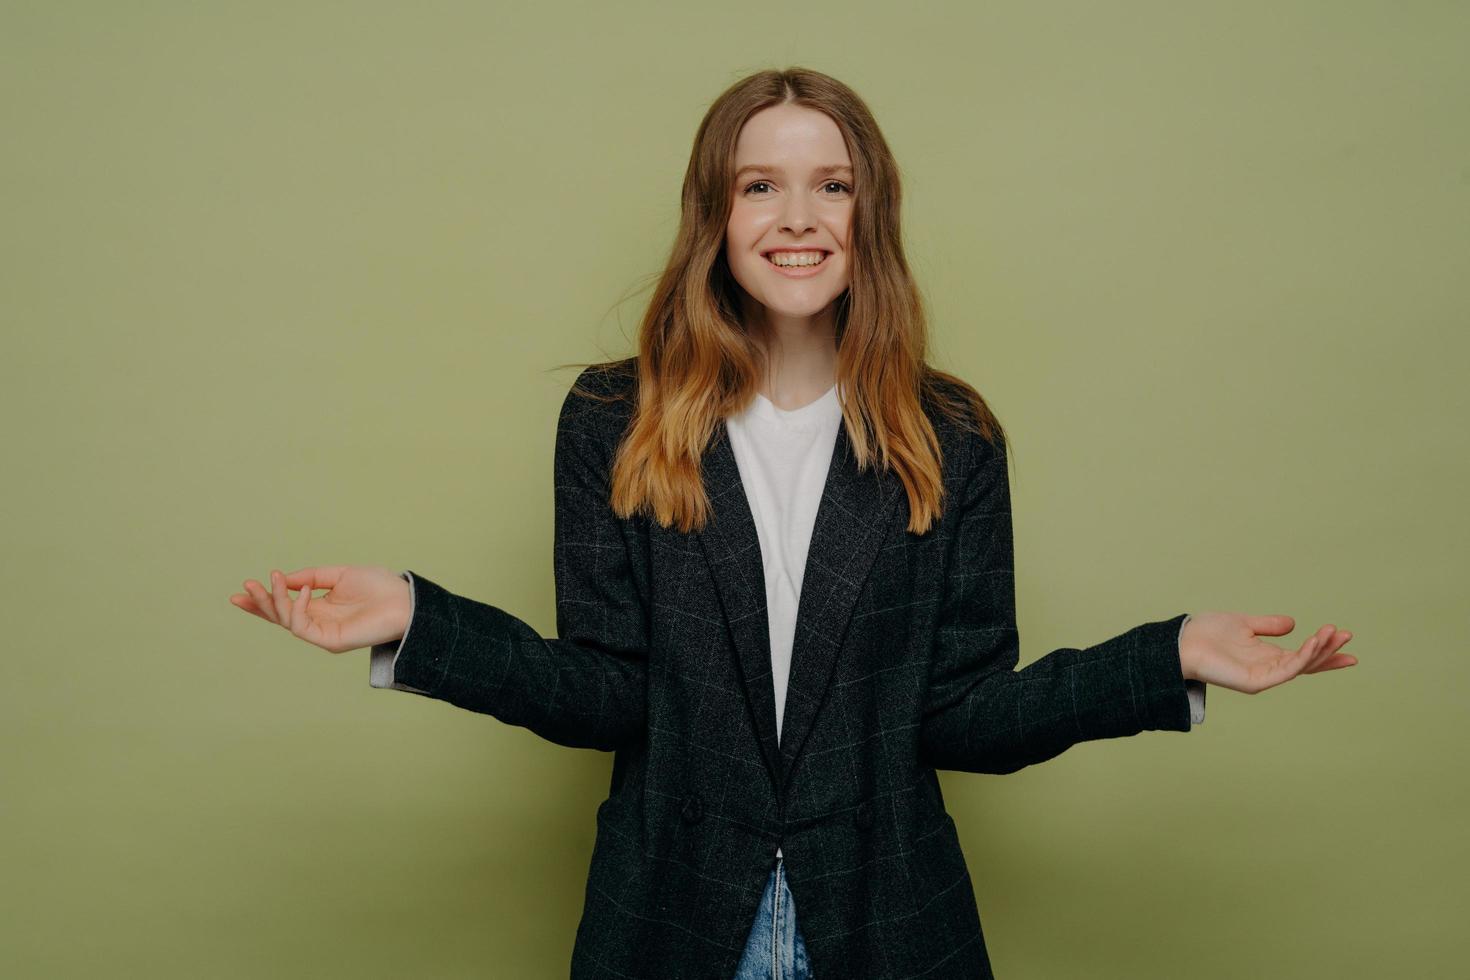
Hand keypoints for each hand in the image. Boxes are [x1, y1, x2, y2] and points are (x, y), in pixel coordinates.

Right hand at [228, 565, 411, 653]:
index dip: (263, 599)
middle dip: (260, 602)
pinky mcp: (331, 641)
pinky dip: (297, 609)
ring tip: (272, 581)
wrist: (405, 601)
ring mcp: (323, 633)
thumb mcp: (339, 575)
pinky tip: (301, 593)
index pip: (284, 606)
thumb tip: (284, 579)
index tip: (242, 588)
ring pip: (287, 621)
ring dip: (275, 601)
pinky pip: (303, 628)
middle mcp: (318, 622)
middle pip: (279, 616)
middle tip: (246, 586)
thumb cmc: (379, 587)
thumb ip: (311, 577)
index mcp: (320, 608)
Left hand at [1179, 612, 1357, 693]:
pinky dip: (1303, 657)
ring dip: (1320, 650)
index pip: (1303, 655)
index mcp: (1267, 656)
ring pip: (1300, 665)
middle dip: (1329, 650)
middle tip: (1347, 635)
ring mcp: (1264, 677)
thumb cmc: (1207, 634)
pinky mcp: (1256, 682)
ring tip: (1334, 633)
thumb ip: (1268, 625)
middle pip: (1308, 662)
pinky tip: (1315, 643)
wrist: (1183, 641)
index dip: (1325, 649)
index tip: (1346, 637)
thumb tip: (1292, 623)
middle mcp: (1269, 668)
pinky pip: (1286, 670)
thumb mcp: (1244, 624)